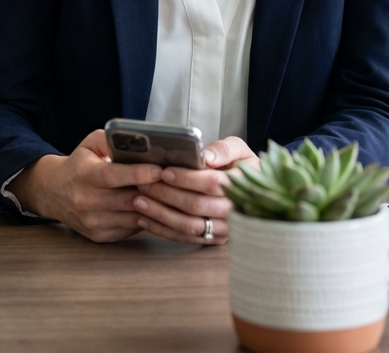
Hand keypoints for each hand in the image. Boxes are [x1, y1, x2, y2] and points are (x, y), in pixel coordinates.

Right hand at [7, 129, 163, 242]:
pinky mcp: (99, 236)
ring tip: (172, 196)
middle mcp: (85, 201)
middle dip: (154, 192)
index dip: (138, 174)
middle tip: (176, 184)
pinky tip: (156, 209)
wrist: (53, 192)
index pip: (113, 176)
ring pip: (133, 217)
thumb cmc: (79, 164)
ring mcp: (92, 222)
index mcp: (83, 175)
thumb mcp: (91, 144)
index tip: (160, 170)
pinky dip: (146, 219)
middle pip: (127, 199)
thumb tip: (142, 142)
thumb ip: (113, 140)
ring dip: (154, 208)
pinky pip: (130, 229)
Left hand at [132, 136, 258, 245]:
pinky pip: (185, 238)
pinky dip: (162, 230)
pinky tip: (144, 219)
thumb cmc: (238, 165)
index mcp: (241, 185)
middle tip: (144, 184)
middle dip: (167, 195)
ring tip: (139, 201)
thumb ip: (224, 149)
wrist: (249, 189)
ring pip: (189, 225)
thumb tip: (207, 157)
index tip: (164, 172)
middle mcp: (234, 211)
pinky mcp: (213, 240)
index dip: (187, 178)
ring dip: (161, 214)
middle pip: (197, 206)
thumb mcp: (238, 149)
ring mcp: (225, 229)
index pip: (212, 183)